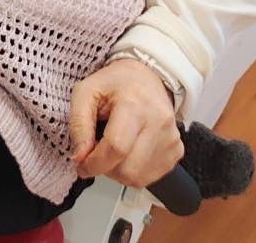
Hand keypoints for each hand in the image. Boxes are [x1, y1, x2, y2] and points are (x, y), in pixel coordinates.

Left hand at [68, 58, 183, 187]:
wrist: (146, 77)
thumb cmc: (115, 84)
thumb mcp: (86, 92)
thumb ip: (78, 124)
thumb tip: (79, 156)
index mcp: (134, 104)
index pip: (116, 148)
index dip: (94, 163)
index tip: (82, 164)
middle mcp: (158, 122)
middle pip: (128, 169)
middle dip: (105, 168)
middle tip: (97, 153)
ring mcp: (171, 138)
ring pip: (139, 178)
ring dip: (118, 172)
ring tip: (113, 150)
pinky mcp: (177, 150)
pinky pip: (151, 177)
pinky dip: (134, 171)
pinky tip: (128, 152)